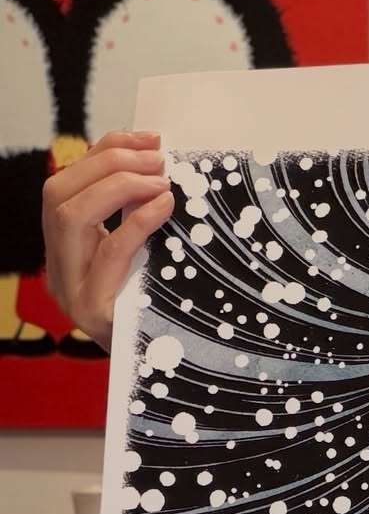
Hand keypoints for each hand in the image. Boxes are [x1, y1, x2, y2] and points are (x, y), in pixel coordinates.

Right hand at [42, 129, 172, 351]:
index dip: (104, 151)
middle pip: (58, 193)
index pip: (67, 184)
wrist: (158, 374)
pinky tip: (163, 207)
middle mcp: (59, 268)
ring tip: (160, 179)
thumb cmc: (157, 314)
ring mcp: (71, 291)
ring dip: (117, 186)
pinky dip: (135, 223)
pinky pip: (108, 255)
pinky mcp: (94, 312)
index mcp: (66, 250)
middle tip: (157, 158)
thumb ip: (140, 222)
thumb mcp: (146, 261)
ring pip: (69, 216)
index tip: (148, 138)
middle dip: (108, 163)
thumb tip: (165, 171)